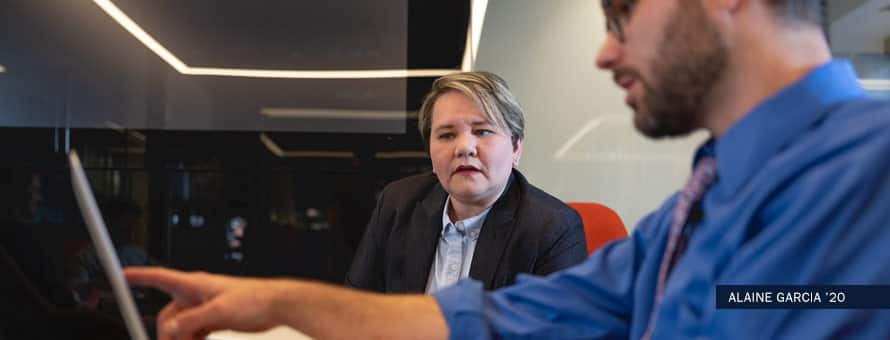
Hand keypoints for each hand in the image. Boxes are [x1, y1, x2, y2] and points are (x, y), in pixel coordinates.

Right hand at [124, 267, 284, 339]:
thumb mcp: (220, 311)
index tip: (121, 275)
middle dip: (169, 333)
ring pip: (182, 327)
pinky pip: (194, 331)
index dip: (139, 276)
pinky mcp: (213, 318)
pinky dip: (193, 339)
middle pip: (169, 316)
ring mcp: (204, 307)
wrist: (275, 304)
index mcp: (195, 285)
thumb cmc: (254, 298)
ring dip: (183, 339)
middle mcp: (196, 294)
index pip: (159, 277)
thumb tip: (170, 329)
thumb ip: (193, 320)